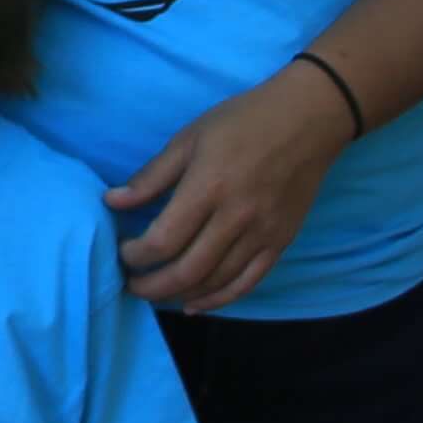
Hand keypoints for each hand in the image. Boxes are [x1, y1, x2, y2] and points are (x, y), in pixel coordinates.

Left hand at [108, 57, 355, 312]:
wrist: (309, 119)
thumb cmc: (244, 121)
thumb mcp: (190, 138)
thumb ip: (151, 175)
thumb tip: (112, 201)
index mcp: (209, 187)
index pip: (164, 240)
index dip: (136, 255)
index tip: (123, 251)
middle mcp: (236, 217)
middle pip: (187, 271)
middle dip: (151, 286)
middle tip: (131, 284)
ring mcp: (263, 234)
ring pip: (215, 282)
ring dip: (179, 295)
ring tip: (156, 293)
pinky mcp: (281, 242)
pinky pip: (247, 283)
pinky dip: (218, 300)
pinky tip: (194, 304)